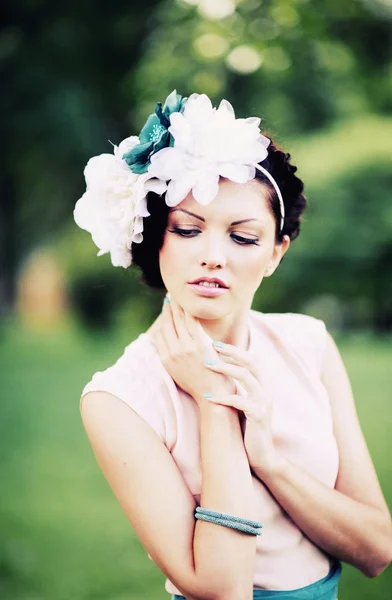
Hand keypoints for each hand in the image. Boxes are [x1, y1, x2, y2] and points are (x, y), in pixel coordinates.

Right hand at [149, 297, 235, 409]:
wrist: (212, 398)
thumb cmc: (199, 386)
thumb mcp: (179, 373)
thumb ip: (173, 357)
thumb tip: (171, 345)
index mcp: (166, 359)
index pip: (160, 334)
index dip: (162, 320)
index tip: (165, 310)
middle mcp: (173, 352)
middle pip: (167, 325)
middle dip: (168, 310)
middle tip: (168, 297)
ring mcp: (185, 348)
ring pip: (178, 321)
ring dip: (177, 307)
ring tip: (176, 296)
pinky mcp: (199, 345)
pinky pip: (192, 323)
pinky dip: (189, 312)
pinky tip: (189, 304)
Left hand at [203, 341, 279, 476]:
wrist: (262, 456)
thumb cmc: (247, 430)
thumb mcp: (242, 405)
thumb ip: (236, 390)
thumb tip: (218, 374)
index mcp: (262, 387)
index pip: (251, 361)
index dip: (235, 351)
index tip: (216, 343)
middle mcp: (265, 391)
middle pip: (251, 363)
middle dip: (232, 352)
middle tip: (213, 345)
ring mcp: (263, 403)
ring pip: (246, 377)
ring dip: (225, 368)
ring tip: (206, 364)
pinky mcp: (258, 416)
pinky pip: (239, 401)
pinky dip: (223, 397)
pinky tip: (208, 397)